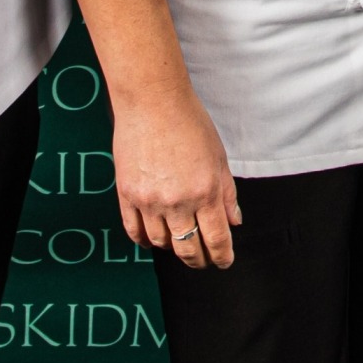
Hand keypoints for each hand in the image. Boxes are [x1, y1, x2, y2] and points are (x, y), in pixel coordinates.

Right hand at [111, 86, 241, 269]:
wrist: (153, 101)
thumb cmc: (189, 122)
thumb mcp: (218, 155)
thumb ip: (227, 192)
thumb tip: (235, 221)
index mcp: (205, 191)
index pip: (217, 239)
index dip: (222, 256)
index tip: (224, 261)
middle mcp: (178, 201)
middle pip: (188, 248)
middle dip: (199, 260)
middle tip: (203, 260)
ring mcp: (150, 201)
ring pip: (161, 243)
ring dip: (172, 248)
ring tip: (179, 243)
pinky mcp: (127, 195)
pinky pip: (134, 231)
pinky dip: (144, 240)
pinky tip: (153, 238)